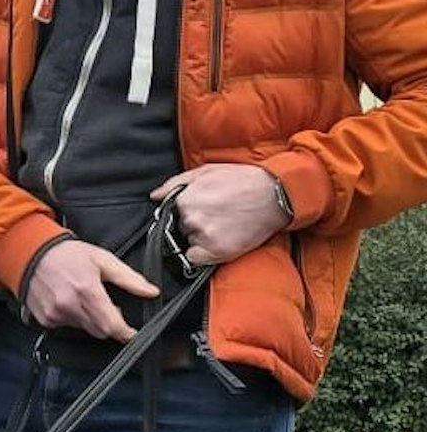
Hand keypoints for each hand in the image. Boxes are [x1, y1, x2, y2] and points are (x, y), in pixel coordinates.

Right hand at [22, 237, 160, 340]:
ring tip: (86, 300)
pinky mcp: (46, 319)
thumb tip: (150, 291)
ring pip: (84, 329)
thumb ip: (129, 278)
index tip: (132, 333)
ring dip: (92, 320)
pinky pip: (67, 326)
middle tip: (110, 308)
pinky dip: (74, 318)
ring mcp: (56, 314)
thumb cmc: (66, 254)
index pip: (111, 325)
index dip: (125, 333)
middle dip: (110, 324)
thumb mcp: (102, 259)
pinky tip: (70, 301)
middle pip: (100, 331)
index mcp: (87, 291)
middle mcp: (70, 306)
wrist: (30, 253)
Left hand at [149, 163, 289, 266]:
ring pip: (190, 242)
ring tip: (225, 224)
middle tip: (219, 215)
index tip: (203, 209)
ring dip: (202, 238)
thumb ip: (176, 184)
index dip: (186, 212)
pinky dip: (204, 254)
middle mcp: (192, 218)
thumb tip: (154, 196)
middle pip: (181, 228)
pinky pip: (196, 260)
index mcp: (185, 199)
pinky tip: (222, 239)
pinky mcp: (218, 251)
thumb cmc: (243, 180)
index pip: (171, 214)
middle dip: (195, 224)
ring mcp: (204, 236)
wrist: (276, 194)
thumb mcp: (208, 171)